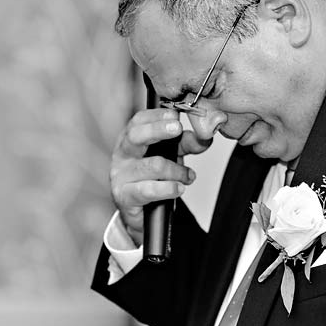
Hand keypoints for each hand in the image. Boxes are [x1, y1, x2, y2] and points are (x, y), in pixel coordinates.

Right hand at [110, 108, 199, 245]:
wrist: (140, 211)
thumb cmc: (152, 177)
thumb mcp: (171, 155)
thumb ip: (186, 143)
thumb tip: (204, 137)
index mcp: (131, 138)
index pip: (139, 120)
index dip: (157, 115)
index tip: (175, 115)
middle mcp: (122, 153)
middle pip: (136, 135)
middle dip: (158, 130)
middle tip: (177, 129)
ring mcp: (121, 175)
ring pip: (152, 165)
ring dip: (177, 170)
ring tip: (188, 177)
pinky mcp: (124, 196)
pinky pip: (148, 190)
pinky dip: (168, 189)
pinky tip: (178, 188)